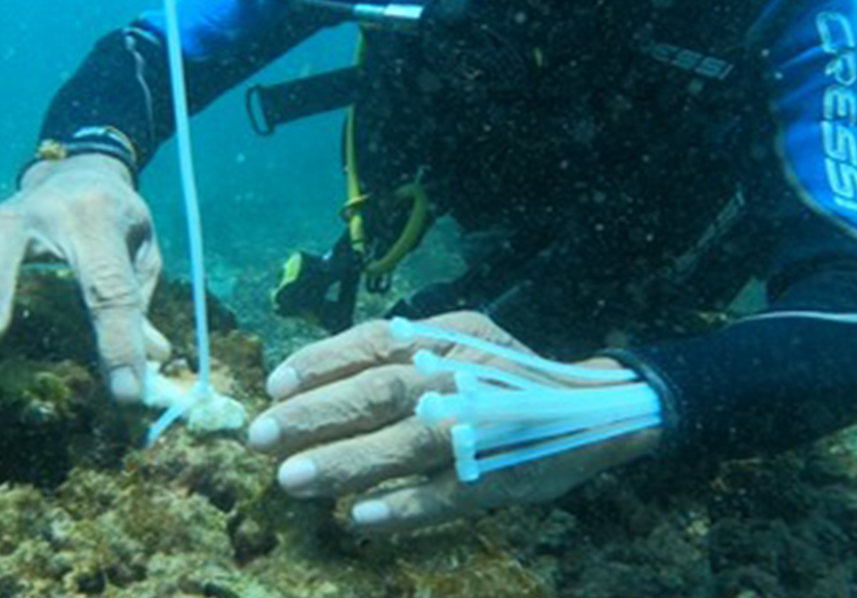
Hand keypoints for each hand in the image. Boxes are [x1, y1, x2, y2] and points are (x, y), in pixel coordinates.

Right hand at [0, 154, 170, 402]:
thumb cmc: (117, 222)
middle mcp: (50, 210)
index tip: (124, 393)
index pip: (110, 288)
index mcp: (101, 221)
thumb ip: (140, 301)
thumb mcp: (143, 253)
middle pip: (16, 241)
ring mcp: (11, 209)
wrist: (87, 169)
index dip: (119, 342)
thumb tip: (153, 361)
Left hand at [246, 311, 659, 532]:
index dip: (322, 361)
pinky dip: (402, 508)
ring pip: (408, 443)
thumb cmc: (506, 377)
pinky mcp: (500, 478)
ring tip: (291, 480)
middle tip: (262, 437)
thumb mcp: (459, 340)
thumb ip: (401, 352)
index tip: (275, 385)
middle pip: (382, 391)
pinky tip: (359, 519)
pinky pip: (446, 495)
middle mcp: (466, 376)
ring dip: (346, 462)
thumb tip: (312, 376)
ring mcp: (484, 428)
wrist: (595, 410)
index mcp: (452, 337)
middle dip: (317, 415)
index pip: (377, 340)